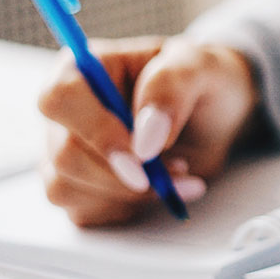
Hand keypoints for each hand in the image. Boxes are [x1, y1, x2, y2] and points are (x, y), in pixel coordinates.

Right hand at [38, 36, 259, 225]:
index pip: (61, 99)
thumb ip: (170, 89)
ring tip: (178, 175)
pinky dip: (127, 209)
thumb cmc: (204, 81)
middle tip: (181, 168)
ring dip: (130, 195)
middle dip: (124, 175)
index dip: (97, 132)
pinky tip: (159, 191)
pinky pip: (82, 211)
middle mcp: (69, 111)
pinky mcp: (81, 185)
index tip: (144, 156)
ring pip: (67, 188)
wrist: (218, 115)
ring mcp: (69, 150)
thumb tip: (144, 139)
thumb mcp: (200, 67)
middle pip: (65, 154)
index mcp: (85, 68)